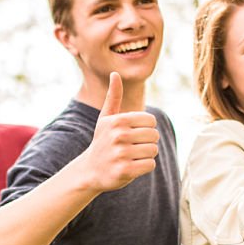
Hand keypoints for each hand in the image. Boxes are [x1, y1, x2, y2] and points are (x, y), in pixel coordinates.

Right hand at [76, 72, 158, 191]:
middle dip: (147, 142)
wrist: (90, 171)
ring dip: (146, 155)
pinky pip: (150, 165)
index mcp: (117, 121)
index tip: (133, 134)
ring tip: (131, 156)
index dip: (145, 128)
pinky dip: (144, 167)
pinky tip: (131, 166)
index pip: (151, 120)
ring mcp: (121, 154)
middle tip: (132, 147)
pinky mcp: (125, 170)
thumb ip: (113, 97)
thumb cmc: (102, 142)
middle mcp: (119, 135)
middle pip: (154, 135)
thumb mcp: (105, 118)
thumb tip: (115, 74)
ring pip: (153, 150)